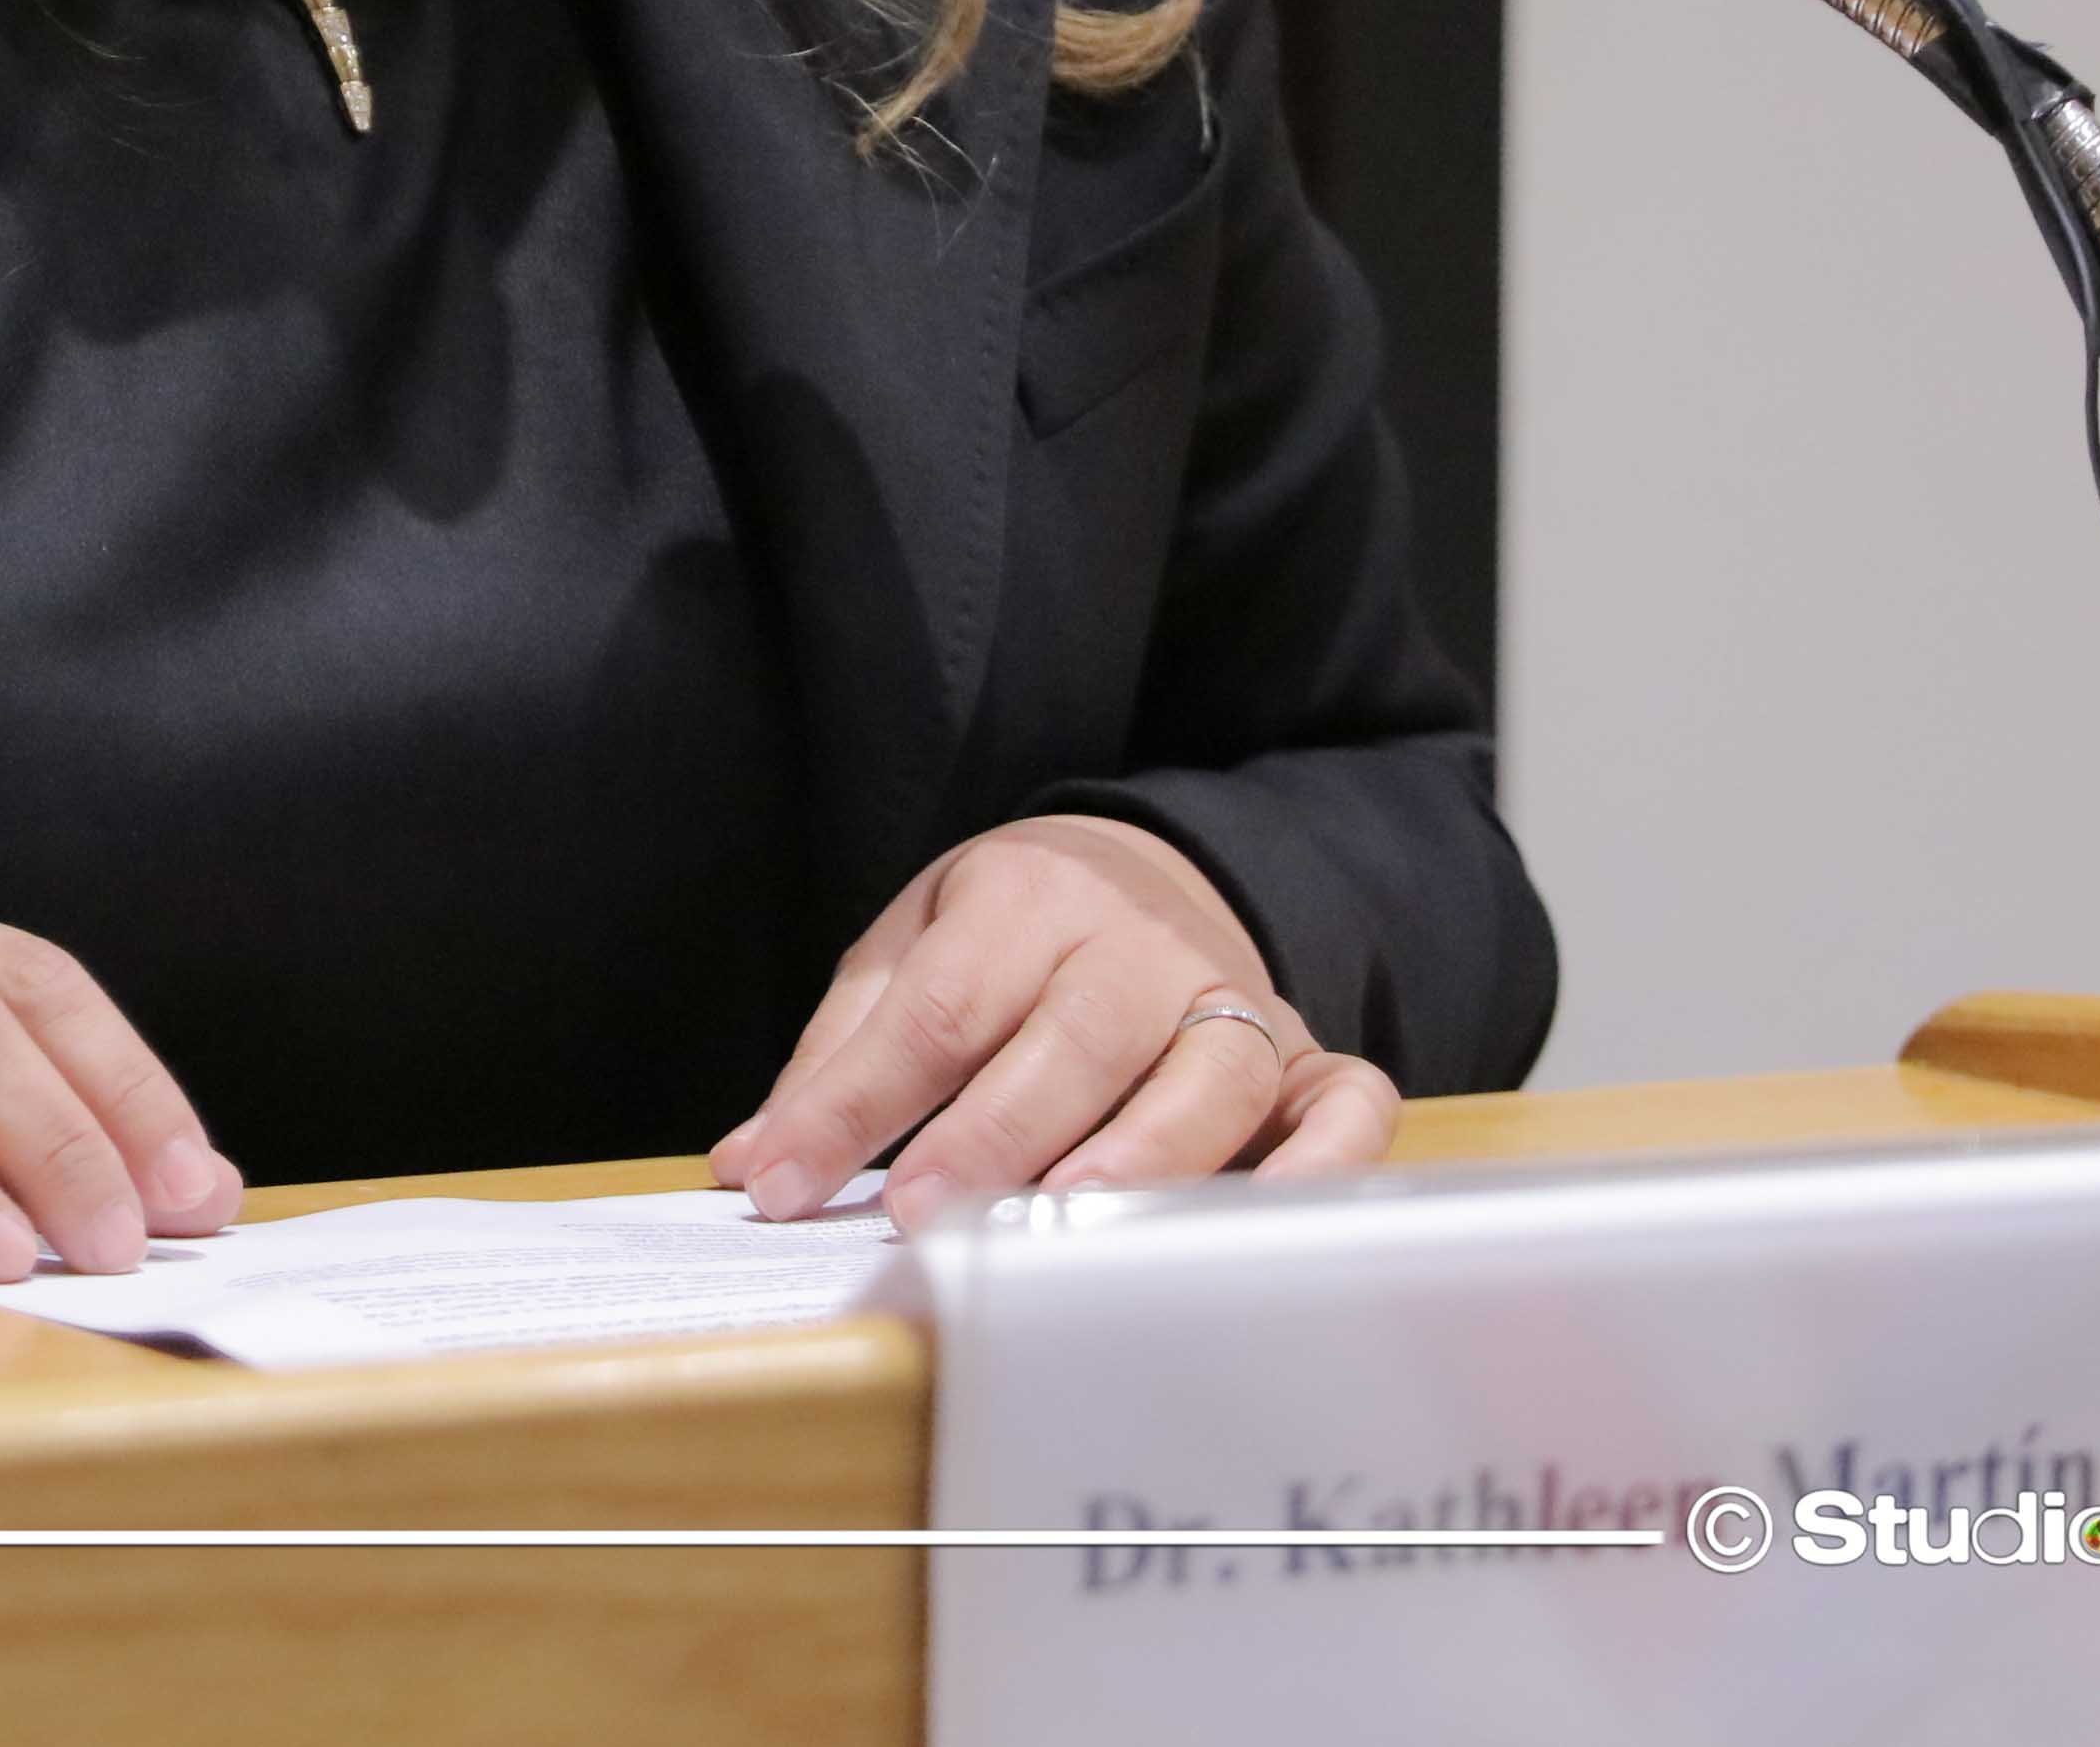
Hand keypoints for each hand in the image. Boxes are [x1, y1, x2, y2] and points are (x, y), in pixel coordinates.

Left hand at [716, 814, 1396, 1226]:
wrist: (1149, 871)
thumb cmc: (1009, 938)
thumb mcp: (912, 950)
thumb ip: (840, 1057)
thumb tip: (752, 1163)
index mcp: (1025, 896)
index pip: (934, 1008)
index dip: (856, 1104)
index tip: (781, 1185)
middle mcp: (1140, 943)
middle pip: (1072, 1041)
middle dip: (992, 1136)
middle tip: (920, 1215)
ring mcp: (1235, 1000)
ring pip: (1207, 1077)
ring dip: (1141, 1159)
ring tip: (1066, 1227)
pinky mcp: (1308, 1059)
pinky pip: (1347, 1108)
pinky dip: (1324, 1168)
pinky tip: (1256, 1228)